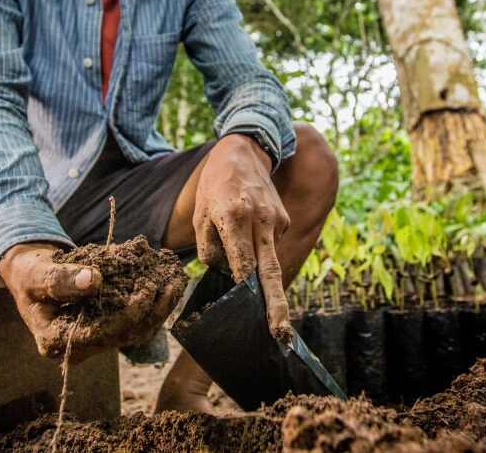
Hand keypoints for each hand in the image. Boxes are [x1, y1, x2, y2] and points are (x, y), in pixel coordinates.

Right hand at [0, 242, 181, 357]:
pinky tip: (168, 284)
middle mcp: (78, 348)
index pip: (103, 333)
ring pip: (137, 332)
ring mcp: (95, 341)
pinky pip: (137, 322)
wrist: (32, 273)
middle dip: (153, 310)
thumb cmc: (31, 274)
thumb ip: (61, 279)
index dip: (129, 312)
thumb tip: (92, 280)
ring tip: (177, 282)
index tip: (148, 286)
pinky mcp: (107, 330)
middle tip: (172, 282)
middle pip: (125, 335)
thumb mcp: (38, 274)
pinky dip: (154, 305)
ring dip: (159, 309)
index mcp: (57, 342)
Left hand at [193, 134, 291, 338]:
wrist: (244, 152)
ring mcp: (278, 221)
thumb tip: (227, 275)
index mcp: (235, 217)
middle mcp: (262, 219)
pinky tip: (247, 232)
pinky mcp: (286, 221)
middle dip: (276, 306)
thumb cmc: (214, 185)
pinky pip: (270, 246)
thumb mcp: (199, 214)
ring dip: (258, 272)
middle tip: (281, 333)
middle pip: (270, 271)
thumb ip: (209, 249)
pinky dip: (259, 249)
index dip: (243, 289)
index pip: (242, 264)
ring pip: (269, 260)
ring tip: (239, 247)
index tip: (245, 310)